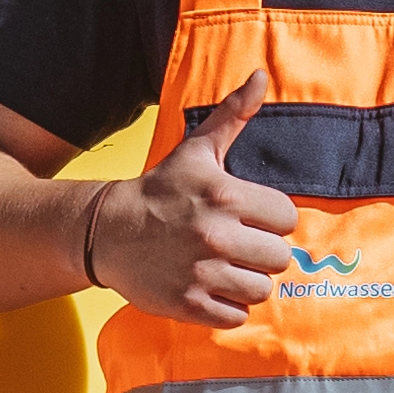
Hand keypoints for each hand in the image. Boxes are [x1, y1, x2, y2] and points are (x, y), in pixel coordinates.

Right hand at [83, 74, 296, 326]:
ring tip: (224, 268)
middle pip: (279, 258)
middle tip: (236, 246)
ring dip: (246, 282)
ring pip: (261, 289)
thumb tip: (260, 76)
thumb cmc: (159, 190)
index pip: (287, 219)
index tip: (249, 219)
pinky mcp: (188, 304)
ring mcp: (201, 273)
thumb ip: (233, 115)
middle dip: (261, 253)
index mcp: (225, 195)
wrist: (106, 231)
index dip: (271, 220)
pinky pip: (235, 316)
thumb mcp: (196, 151)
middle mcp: (216, 235)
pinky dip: (227, 308)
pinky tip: (210, 289)